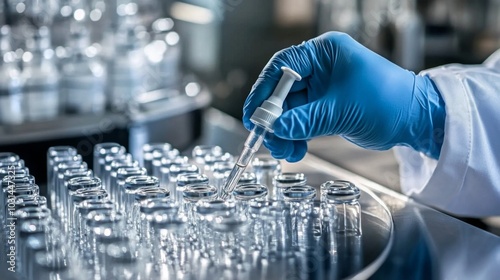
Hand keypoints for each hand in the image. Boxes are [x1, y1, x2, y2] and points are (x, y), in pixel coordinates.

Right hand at [243, 32, 445, 161]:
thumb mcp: (341, 110)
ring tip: (285, 151)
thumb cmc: (387, 102)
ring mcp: (322, 89)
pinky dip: (295, 135)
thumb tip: (274, 128)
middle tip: (268, 139)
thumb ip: (305, 120)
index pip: (282, 67)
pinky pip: (301, 120)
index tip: (255, 115)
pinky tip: (294, 149)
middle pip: (283, 91)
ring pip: (290, 109)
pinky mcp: (325, 107)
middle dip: (274, 118)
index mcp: (325, 53)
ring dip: (283, 131)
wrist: (413, 119)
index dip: (265, 91)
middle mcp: (320, 67)